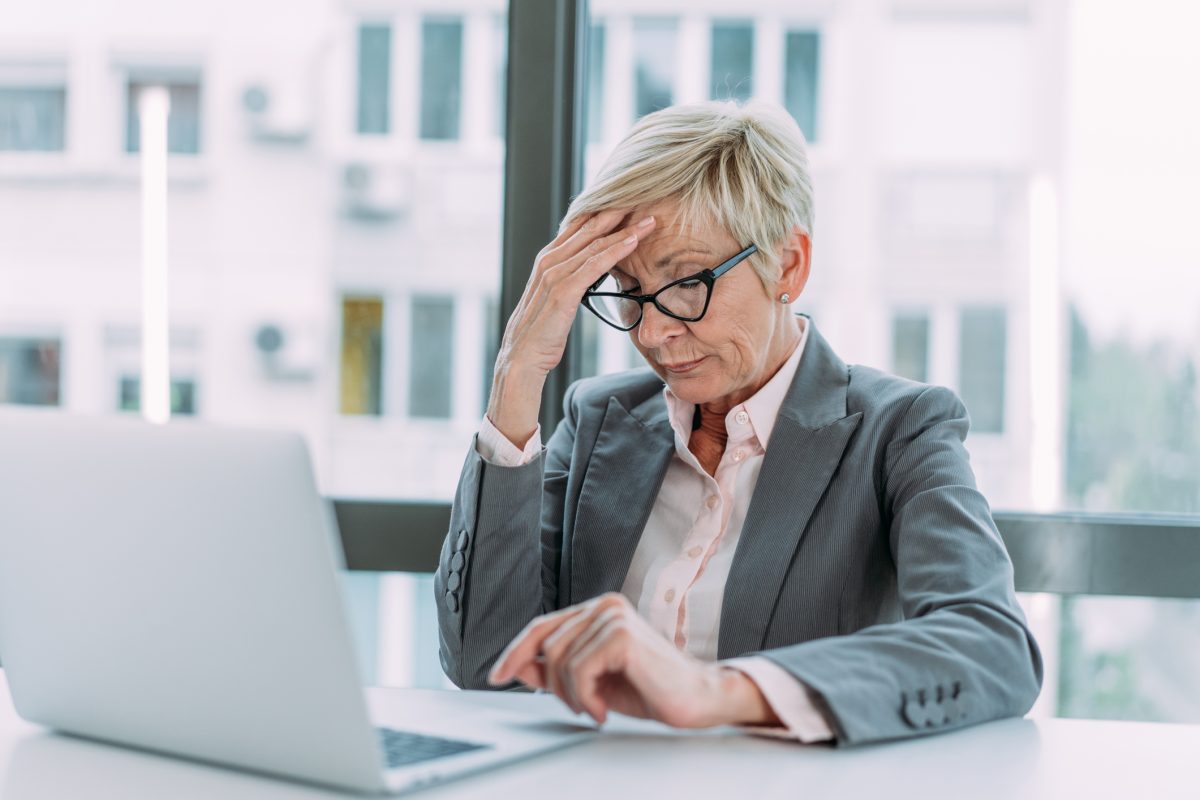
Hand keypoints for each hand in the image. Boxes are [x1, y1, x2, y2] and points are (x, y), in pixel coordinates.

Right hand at [485, 211, 656, 447]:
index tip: (631, 202)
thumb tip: (594, 271)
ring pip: (595, 243)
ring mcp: (554, 274)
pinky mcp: (562, 291)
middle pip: (589, 228)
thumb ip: (572, 280)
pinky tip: (633, 241)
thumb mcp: (558, 299)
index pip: (580, 227)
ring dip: (624, 228)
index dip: (605, 213)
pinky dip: (615, 250)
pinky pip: (594, 265)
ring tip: (649, 218)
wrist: (522, 358)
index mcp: (547, 259)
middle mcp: (549, 260)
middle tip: (646, 199)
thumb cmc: (542, 332)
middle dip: (618, 212)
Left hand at [487, 593, 779, 728]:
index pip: (542, 626)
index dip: (515, 651)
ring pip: (559, 659)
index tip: (496, 676)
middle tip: (580, 707)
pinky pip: (578, 669)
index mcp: (598, 610)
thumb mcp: (593, 681)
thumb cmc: (651, 689)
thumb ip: (557, 669)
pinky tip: (602, 710)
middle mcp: (605, 605)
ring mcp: (614, 616)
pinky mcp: (622, 635)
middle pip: (546, 645)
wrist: (698, 699)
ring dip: (571, 695)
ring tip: (594, 708)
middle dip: (553, 685)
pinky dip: (584, 697)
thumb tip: (518, 666)